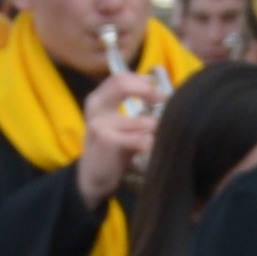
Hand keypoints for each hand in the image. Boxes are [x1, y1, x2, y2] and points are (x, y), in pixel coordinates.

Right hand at [73, 65, 170, 203]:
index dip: (143, 82)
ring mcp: (100, 123)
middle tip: (163, 104)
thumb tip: (163, 95)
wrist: (93, 178)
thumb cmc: (111, 148)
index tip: (159, 95)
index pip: (121, 77)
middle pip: (124, 84)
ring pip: (144, 121)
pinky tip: (149, 151)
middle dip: (150, 93)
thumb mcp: (118, 122)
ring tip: (154, 140)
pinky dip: (151, 145)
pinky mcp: (107, 141)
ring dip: (156, 131)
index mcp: (98, 99)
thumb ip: (133, 106)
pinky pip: (142, 139)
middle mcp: (96, 106)